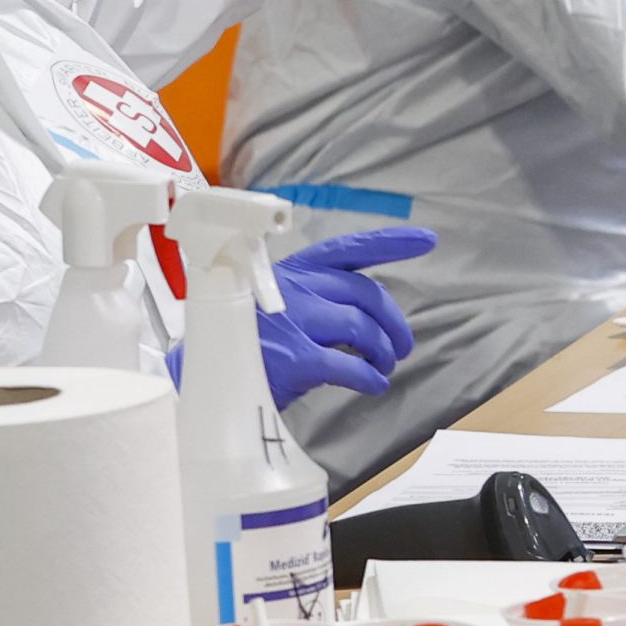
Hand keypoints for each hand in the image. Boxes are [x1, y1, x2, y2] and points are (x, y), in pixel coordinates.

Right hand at [175, 226, 430, 406]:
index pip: (350, 249)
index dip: (391, 243)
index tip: (426, 239)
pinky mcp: (296, 358)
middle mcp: (297, 288)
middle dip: (392, 321)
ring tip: (383, 366)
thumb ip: (314, 300)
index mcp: (293, 271)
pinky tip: (373, 385)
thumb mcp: (274, 304)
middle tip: (400, 345)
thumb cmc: (241, 341)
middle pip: (367, 294)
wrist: (198, 376)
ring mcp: (296, 321)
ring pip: (363, 328)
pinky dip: (369, 378)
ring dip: (382, 350)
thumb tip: (361, 320)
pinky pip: (351, 367)